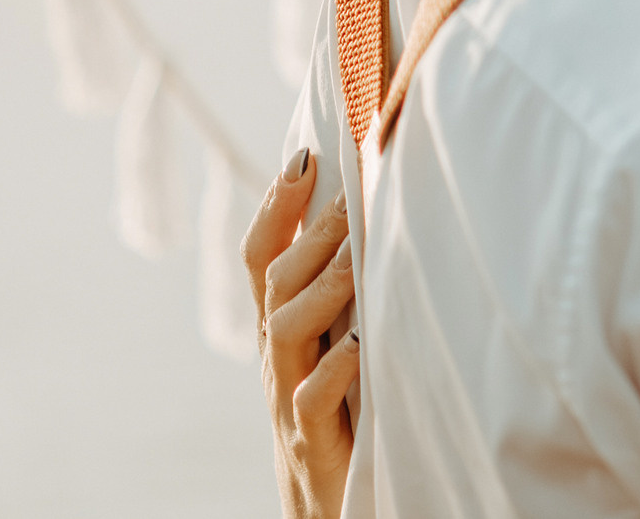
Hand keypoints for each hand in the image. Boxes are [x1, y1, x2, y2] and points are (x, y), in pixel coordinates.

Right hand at [241, 150, 358, 518]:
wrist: (331, 514)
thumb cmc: (347, 419)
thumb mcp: (341, 346)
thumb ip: (348, 292)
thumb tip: (376, 215)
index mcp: (285, 331)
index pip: (262, 258)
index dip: (276, 207)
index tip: (304, 155)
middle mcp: (281, 360)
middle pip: (276, 282)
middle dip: (310, 234)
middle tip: (351, 193)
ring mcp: (291, 401)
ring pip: (286, 330)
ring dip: (324, 285)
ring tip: (358, 252)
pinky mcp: (316, 444)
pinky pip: (312, 399)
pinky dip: (336, 366)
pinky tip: (363, 341)